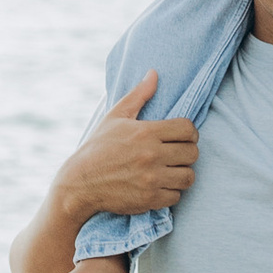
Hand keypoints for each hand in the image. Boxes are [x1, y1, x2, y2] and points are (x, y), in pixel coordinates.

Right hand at [67, 71, 201, 224]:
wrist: (80, 183)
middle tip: (176, 154)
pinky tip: (161, 185)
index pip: (188, 129)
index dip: (189, 132)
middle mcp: (151, 155)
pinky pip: (177, 196)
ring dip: (182, 173)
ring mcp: (151, 179)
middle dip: (187, 152)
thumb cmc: (98, 147)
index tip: (182, 136)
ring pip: (189, 176)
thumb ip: (139, 95)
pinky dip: (172, 192)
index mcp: (145, 132)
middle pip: (192, 153)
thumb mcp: (115, 117)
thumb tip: (154, 73)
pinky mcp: (149, 199)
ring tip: (171, 170)